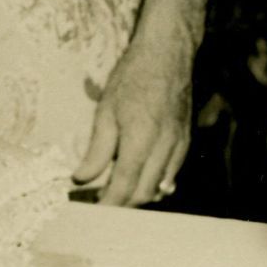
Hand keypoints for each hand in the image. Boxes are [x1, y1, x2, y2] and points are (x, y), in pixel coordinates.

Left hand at [72, 32, 192, 205]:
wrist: (167, 54)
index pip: (123, 186)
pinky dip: (155, 185)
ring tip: (116, 196)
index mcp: (141, 139)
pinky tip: (141, 182)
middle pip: (143, 193)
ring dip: (138, 197)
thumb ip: (96, 150)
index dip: (108, 204)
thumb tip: (80, 179)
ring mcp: (178, 145)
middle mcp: (164, 147)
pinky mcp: (185, 141)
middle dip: (121, 205)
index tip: (93, 213)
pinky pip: (171, 174)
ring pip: (159, 188)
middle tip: (99, 204)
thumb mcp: (106, 111)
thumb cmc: (132, 77)